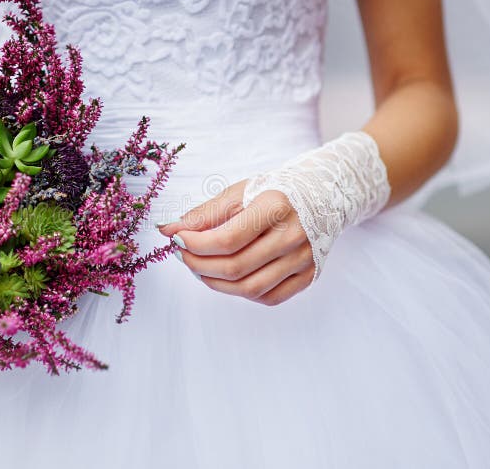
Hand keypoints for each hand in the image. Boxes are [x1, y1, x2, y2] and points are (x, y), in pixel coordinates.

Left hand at [157, 179, 314, 305]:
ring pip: (250, 288)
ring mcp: (303, 260)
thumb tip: (167, 229)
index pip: (228, 239)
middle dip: (199, 265)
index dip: (196, 245)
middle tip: (182, 256)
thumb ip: (203, 213)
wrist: (322, 195)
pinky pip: (268, 297)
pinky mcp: (308, 276)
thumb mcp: (239, 192)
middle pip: (236, 268)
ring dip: (215, 283)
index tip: (177, 239)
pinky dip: (241, 292)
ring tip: (200, 269)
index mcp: (276, 207)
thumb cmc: (274, 192)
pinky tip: (228, 278)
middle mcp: (294, 236)